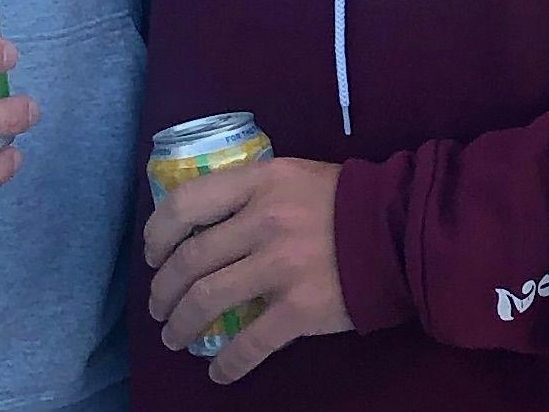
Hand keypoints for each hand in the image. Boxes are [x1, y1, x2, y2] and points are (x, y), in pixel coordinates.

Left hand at [144, 156, 351, 383]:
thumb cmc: (340, 200)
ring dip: (182, 324)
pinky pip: (251, 343)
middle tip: (158, 307)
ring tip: (174, 337)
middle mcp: (261, 221)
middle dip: (163, 289)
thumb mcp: (289, 175)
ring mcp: (279, 267)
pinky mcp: (299, 309)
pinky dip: (228, 363)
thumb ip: (249, 193)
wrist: (396, 231)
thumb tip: (204, 221)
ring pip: (208, 300)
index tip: (152, 254)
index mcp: (257, 183)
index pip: (186, 203)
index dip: (158, 232)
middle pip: (191, 259)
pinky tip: (217, 373)